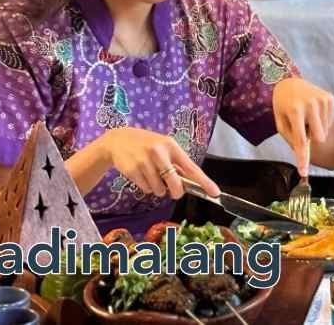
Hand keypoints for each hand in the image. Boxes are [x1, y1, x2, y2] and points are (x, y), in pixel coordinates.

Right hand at [92, 127, 219, 198]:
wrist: (118, 140)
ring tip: (151, 174)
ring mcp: (144, 162)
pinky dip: (146, 187)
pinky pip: (146, 189)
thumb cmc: (146, 145)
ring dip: (157, 188)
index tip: (215, 192)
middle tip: (173, 191)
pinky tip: (141, 174)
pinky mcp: (132, 170)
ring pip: (159, 189)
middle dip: (176, 192)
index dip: (204, 181)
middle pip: (174, 183)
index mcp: (171, 146)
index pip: (191, 167)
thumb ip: (176, 164)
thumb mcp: (164, 148)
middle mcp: (159, 153)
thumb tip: (190, 183)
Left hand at [273, 77, 333, 175]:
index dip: (303, 158)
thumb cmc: (283, 106)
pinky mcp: (329, 98)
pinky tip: (313, 112)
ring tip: (306, 115)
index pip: (301, 140)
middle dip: (312, 138)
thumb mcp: (280, 122)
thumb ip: (291, 138)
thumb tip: (303, 155)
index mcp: (295, 110)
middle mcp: (310, 104)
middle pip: (319, 137)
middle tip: (302, 126)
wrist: (290, 82)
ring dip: (315, 128)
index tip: (303, 172)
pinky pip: (329, 122)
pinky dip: (321, 121)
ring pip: (324, 131)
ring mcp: (322, 100)